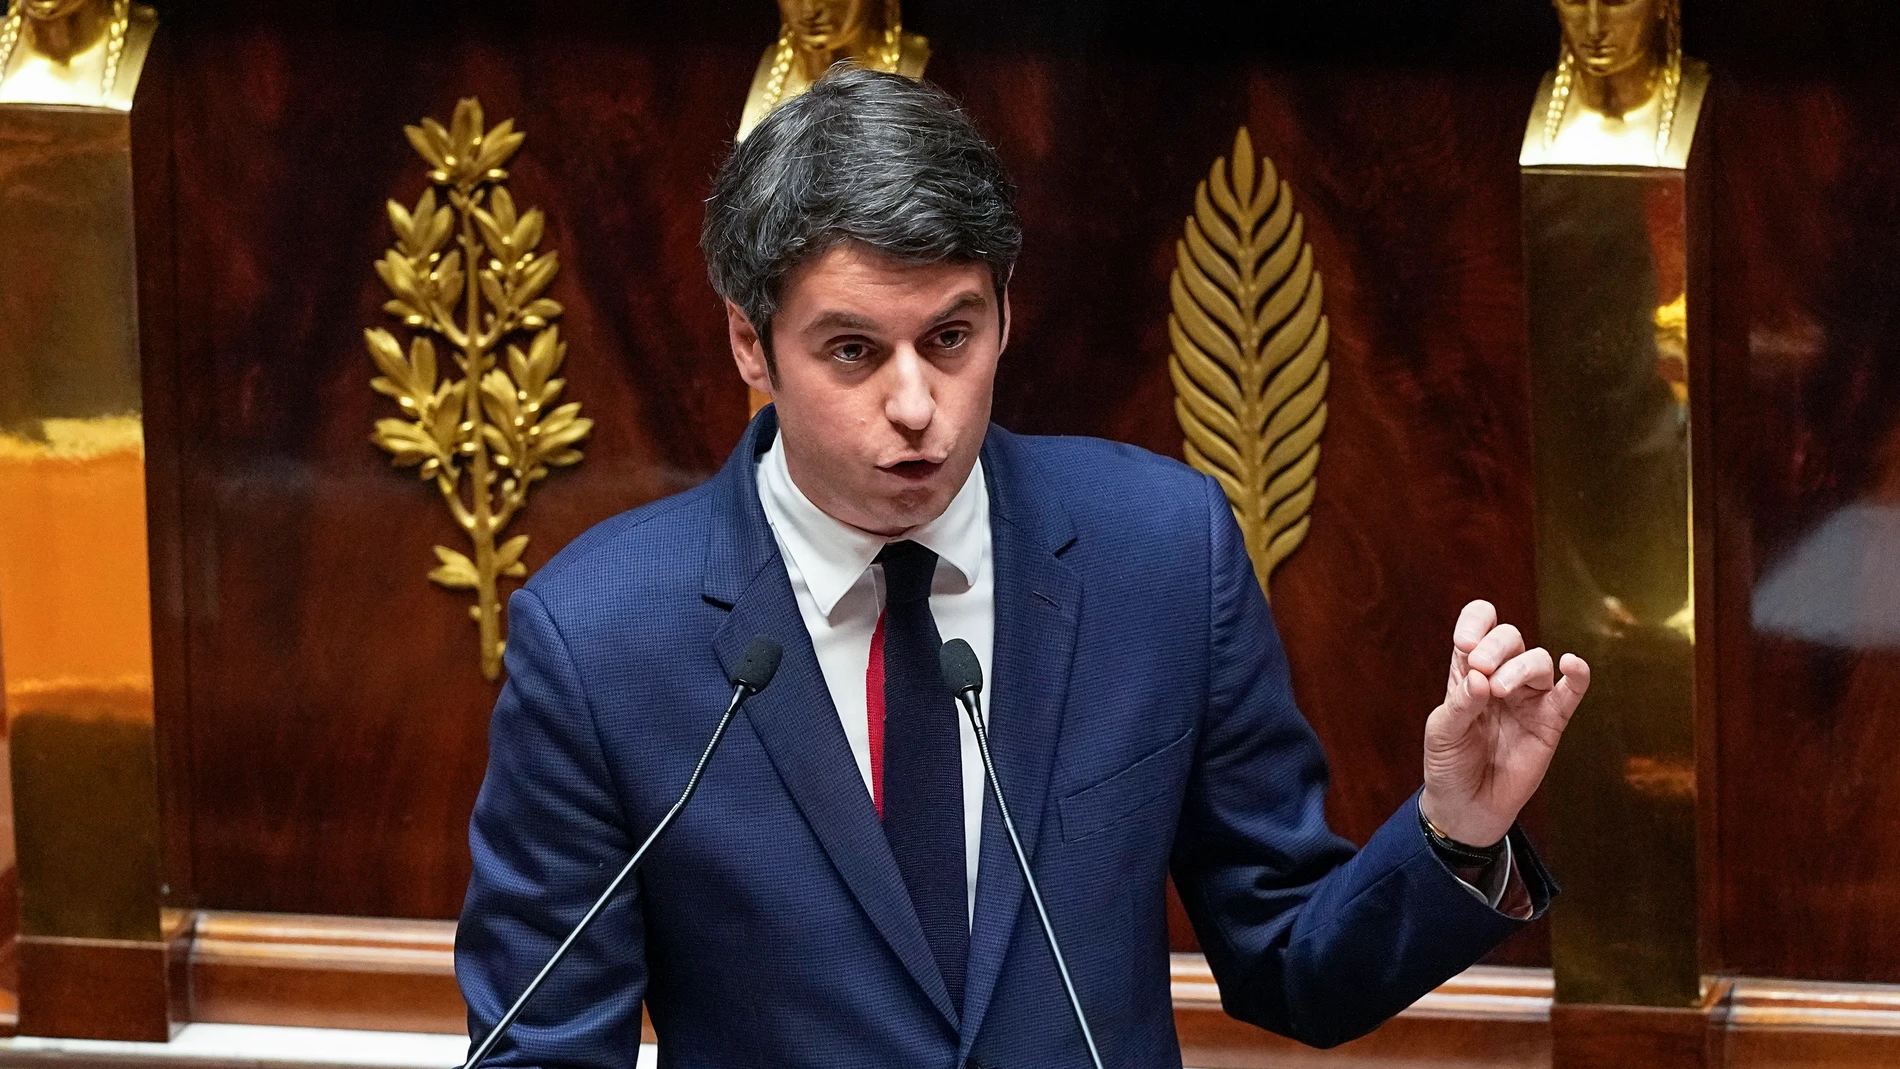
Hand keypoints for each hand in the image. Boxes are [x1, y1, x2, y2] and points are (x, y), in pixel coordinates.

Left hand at [1419, 600, 1590, 846]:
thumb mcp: (1443, 732)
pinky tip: (1572, 665)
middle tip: (1482, 673)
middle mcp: (1500, 676)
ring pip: (1537, 660)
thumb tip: (1482, 677)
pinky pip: (1571, 691)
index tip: (1466, 646)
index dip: (1476, 623)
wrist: (1467, 807)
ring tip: (1499, 691)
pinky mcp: (1552, 721)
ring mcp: (1528, 698)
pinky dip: (1577, 675)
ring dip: (1519, 668)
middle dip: (1495, 647)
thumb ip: (1461, 703)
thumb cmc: (1449, 764)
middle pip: (1510, 637)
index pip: (1479, 622)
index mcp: (1468, 670)